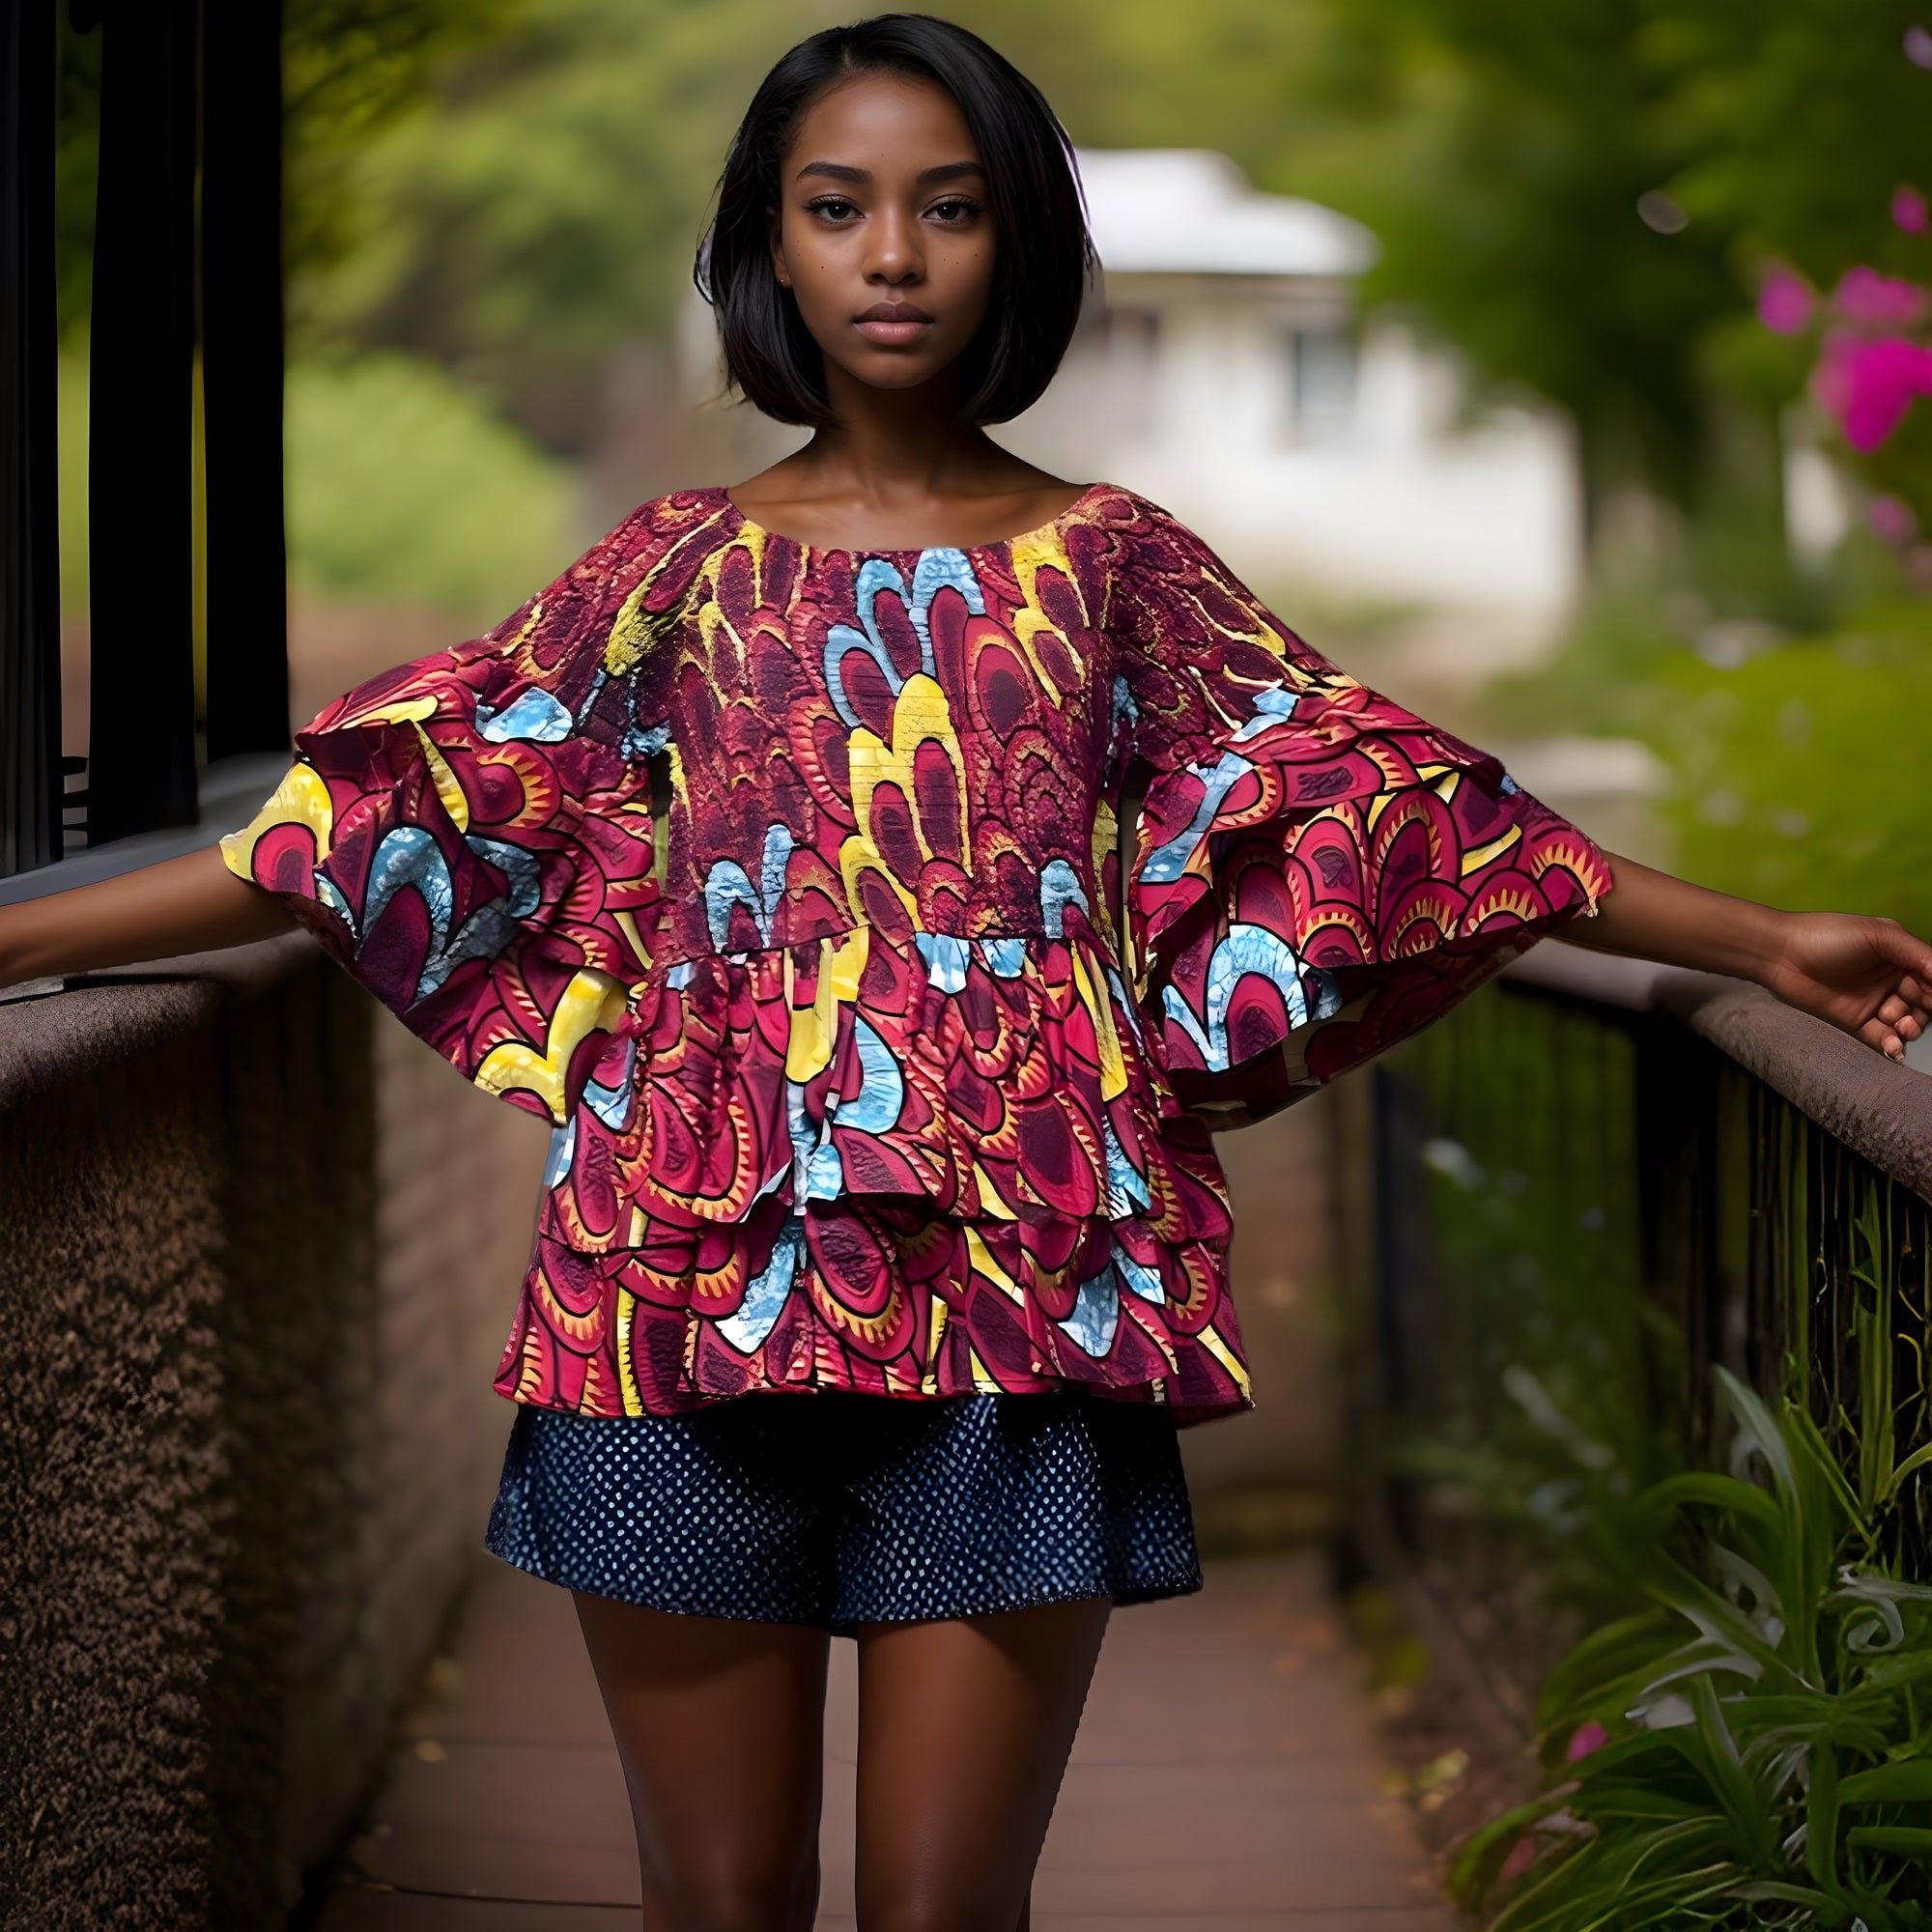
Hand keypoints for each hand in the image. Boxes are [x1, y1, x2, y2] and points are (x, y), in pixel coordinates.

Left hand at [1759, 912, 1931, 1062]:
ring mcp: (1873, 1002)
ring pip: (1906, 1023)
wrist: (1781, 954)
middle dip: (1925, 1011)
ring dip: (1910, 1029)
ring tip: (1902, 1027)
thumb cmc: (1828, 936)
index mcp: (1900, 956)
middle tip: (1912, 1014)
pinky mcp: (1855, 1022)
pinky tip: (1893, 1046)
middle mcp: (1890, 980)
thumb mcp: (1879, 935)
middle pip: (1923, 1003)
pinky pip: (1881, 1038)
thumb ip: (1916, 953)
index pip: (1931, 977)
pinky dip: (1892, 1044)